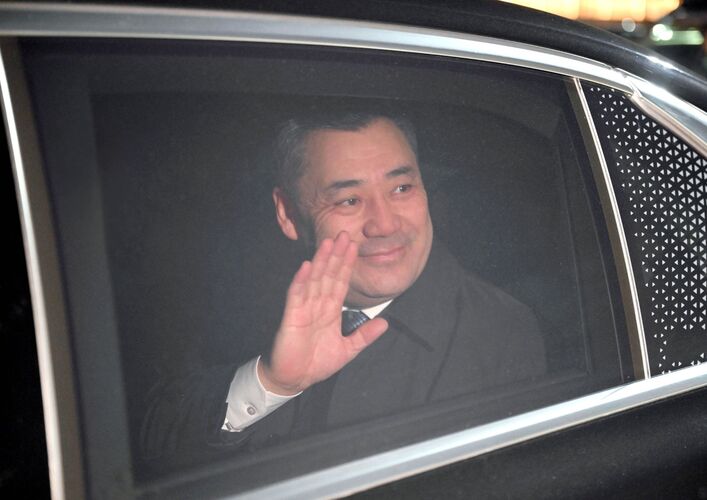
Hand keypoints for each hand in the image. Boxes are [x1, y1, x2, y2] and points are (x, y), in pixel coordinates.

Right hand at [258, 231, 387, 394]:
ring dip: (320, 261)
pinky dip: (301, 281)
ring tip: (328, 243)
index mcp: (330, 310)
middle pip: (328, 275)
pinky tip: (306, 266)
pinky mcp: (292, 316)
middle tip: (344, 234)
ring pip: (314, 279)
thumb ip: (364, 336)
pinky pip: (297, 295)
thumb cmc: (316, 363)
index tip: (354, 246)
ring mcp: (304, 308)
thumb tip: (385, 324)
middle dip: (336, 255)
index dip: (347, 264)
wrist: (295, 379)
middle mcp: (317, 304)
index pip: (340, 282)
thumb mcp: (348, 349)